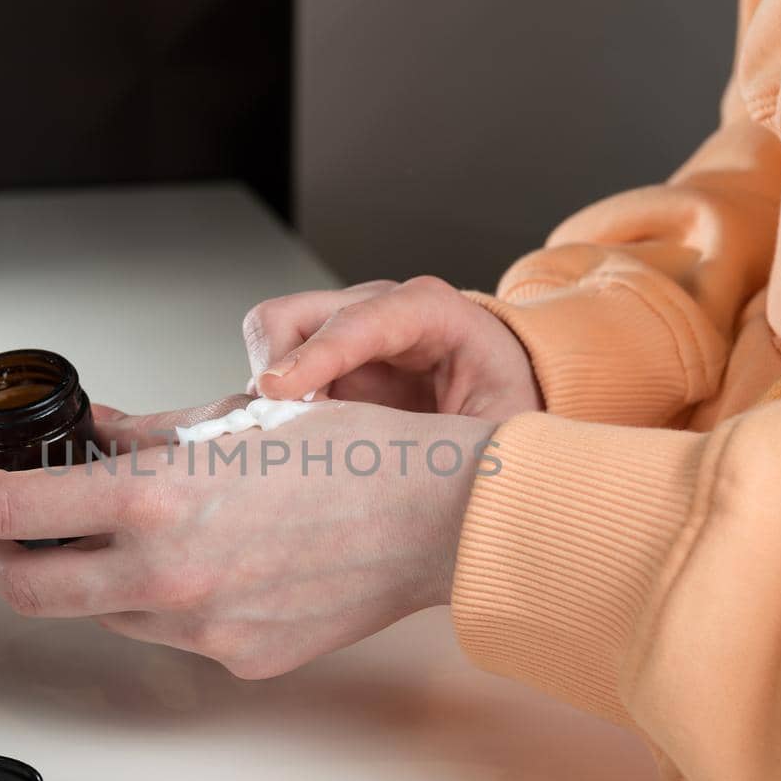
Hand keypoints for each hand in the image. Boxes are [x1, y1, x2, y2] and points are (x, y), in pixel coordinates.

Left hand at [0, 398, 497, 677]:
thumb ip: (144, 434)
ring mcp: (201, 628)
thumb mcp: (235, 417)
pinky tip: (178, 565)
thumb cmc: (353, 453)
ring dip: (72, 577)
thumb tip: (92, 435)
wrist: (440, 516)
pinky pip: (168, 633)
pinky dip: (151, 599)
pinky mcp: (238, 657)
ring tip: (77, 540)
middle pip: (25, 587)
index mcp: (156, 500)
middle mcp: (167, 575)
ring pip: (100, 612)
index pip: (10, 512)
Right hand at [242, 276, 542, 418]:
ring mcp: (343, 334)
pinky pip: (272, 381)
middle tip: (291, 436)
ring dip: (268, 399)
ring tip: (301, 447)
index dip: (315, 356)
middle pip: (289, 318)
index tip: (277, 393)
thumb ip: (454, 439)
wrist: (512, 399)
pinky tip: (301, 448)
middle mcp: (377, 310)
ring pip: (268, 345)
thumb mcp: (500, 429)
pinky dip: (273, 414)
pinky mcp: (324, 365)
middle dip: (274, 375)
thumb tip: (396, 470)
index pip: (359, 321)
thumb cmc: (509, 410)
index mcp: (433, 314)